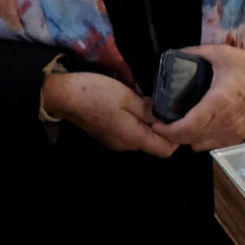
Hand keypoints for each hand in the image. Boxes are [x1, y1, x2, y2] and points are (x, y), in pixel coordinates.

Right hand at [42, 71, 176, 157]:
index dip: (177, 136)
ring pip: (143, 136)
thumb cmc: (97, 94)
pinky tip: (137, 105)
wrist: (63, 96)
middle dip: (164, 127)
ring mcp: (115, 141)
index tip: (181, 117)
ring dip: (150, 123)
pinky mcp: (108, 134)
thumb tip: (170, 118)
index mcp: (133, 137)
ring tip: (153, 102)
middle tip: (168, 105)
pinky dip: (138, 122)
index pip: (165, 150)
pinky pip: (130, 132)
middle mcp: (125, 145)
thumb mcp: (128, 97)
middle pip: (155, 143)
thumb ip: (150, 110)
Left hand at [151, 44, 244, 150]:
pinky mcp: (238, 137)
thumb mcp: (221, 53)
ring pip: (199, 145)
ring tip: (181, 124)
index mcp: (217, 103)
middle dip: (173, 134)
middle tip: (164, 122)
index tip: (156, 123)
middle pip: (189, 139)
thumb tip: (175, 54)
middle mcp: (224, 123)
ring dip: (187, 138)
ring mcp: (232, 133)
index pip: (186, 128)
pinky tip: (200, 126)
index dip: (167, 130)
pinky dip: (202, 139)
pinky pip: (212, 145)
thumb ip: (196, 53)